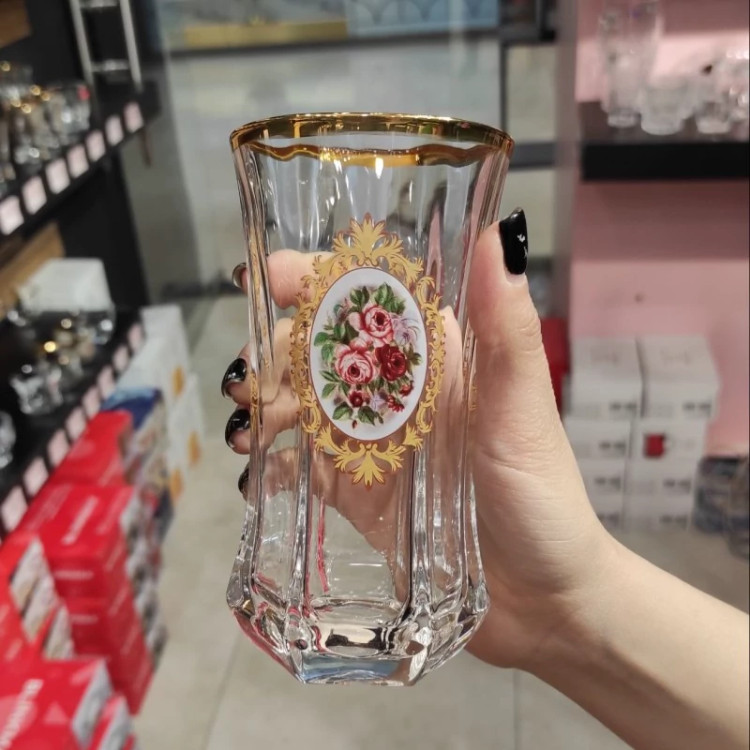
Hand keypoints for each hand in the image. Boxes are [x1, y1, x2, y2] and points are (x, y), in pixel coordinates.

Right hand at [222, 218, 615, 672]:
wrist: (542, 600)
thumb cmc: (542, 496)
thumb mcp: (524, 410)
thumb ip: (507, 329)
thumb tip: (496, 232)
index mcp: (439, 359)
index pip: (373, 301)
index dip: (322, 280)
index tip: (275, 277)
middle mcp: (401, 394)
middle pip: (325, 351)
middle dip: (280, 350)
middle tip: (251, 378)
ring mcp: (376, 444)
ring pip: (307, 404)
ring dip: (268, 403)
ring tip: (247, 426)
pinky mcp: (360, 493)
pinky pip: (307, 465)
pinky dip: (275, 460)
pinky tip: (254, 469)